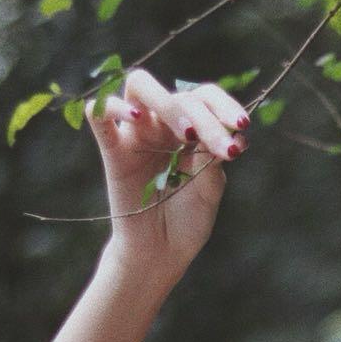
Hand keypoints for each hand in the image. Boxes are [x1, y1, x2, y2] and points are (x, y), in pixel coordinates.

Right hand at [86, 68, 249, 269]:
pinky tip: (135, 118)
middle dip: (205, 116)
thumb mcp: (209, 191)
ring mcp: (136, 134)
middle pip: (180, 94)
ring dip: (167, 103)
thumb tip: (233, 133)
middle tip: (218, 146)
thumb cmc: (187, 222)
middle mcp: (163, 125)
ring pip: (139, 87)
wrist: (161, 253)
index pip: (204, 97)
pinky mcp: (113, 151)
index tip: (242, 126)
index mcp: (190, 129)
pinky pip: (99, 115)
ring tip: (187, 134)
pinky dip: (112, 106)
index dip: (224, 105)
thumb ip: (213, 159)